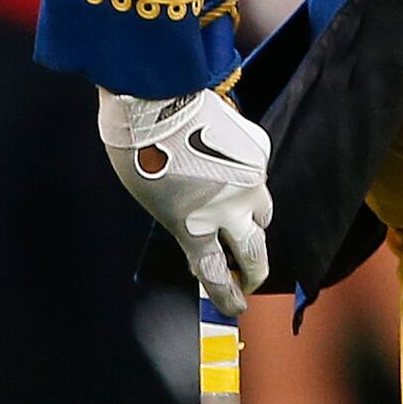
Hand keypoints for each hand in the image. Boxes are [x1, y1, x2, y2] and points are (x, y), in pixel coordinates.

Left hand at [98, 86, 273, 316]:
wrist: (154, 95)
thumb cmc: (138, 148)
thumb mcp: (153, 200)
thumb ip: (183, 224)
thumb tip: (204, 240)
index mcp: (194, 225)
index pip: (217, 276)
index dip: (228, 298)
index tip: (236, 308)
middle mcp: (229, 208)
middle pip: (254, 255)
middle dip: (254, 272)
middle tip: (250, 279)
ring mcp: (250, 179)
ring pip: (264, 213)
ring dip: (253, 222)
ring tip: (239, 217)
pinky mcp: (259, 150)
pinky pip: (258, 174)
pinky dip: (246, 177)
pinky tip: (225, 162)